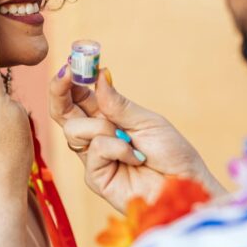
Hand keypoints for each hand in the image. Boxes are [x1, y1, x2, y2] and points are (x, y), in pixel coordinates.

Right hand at [50, 64, 226, 211]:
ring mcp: (94, 158)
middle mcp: (96, 136)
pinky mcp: (96, 177)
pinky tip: (135, 157)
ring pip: (75, 130)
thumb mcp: (147, 121)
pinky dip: (117, 148)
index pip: (78, 97)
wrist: (185, 185)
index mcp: (107, 118)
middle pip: (63, 112)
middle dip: (60, 91)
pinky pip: (95, 151)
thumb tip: (99, 76)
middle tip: (66, 74)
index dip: (69, 80)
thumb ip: (118, 104)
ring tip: (129, 138)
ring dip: (102, 127)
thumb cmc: (172, 153)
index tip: (71, 62)